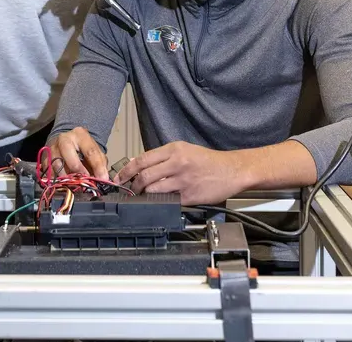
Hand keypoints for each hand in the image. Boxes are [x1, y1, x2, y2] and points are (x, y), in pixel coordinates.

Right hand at [48, 127, 109, 180]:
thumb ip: (100, 164)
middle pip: (68, 152)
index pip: (90, 150)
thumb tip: (105, 179)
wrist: (67, 142)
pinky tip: (64, 185)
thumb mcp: (95, 151)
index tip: (102, 179)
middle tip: (84, 180)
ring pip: (56, 163)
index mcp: (80, 135)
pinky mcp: (45, 159)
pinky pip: (48, 172)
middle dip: (77, 168)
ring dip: (66, 177)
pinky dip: (56, 180)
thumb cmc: (83, 149)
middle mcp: (64, 139)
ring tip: (74, 185)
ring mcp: (52, 148)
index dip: (97, 166)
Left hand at [112, 141, 247, 205]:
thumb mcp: (185, 150)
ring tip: (143, 196)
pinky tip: (160, 202)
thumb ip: (163, 157)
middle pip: (144, 175)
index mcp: (174, 149)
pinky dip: (161, 202)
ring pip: (153, 189)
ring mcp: (183, 180)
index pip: (142, 159)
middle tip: (129, 190)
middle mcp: (177, 163)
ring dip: (145, 195)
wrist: (232, 170)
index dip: (126, 170)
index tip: (119, 178)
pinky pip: (168, 200)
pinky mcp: (189, 196)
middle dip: (133, 186)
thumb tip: (139, 164)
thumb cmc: (209, 161)